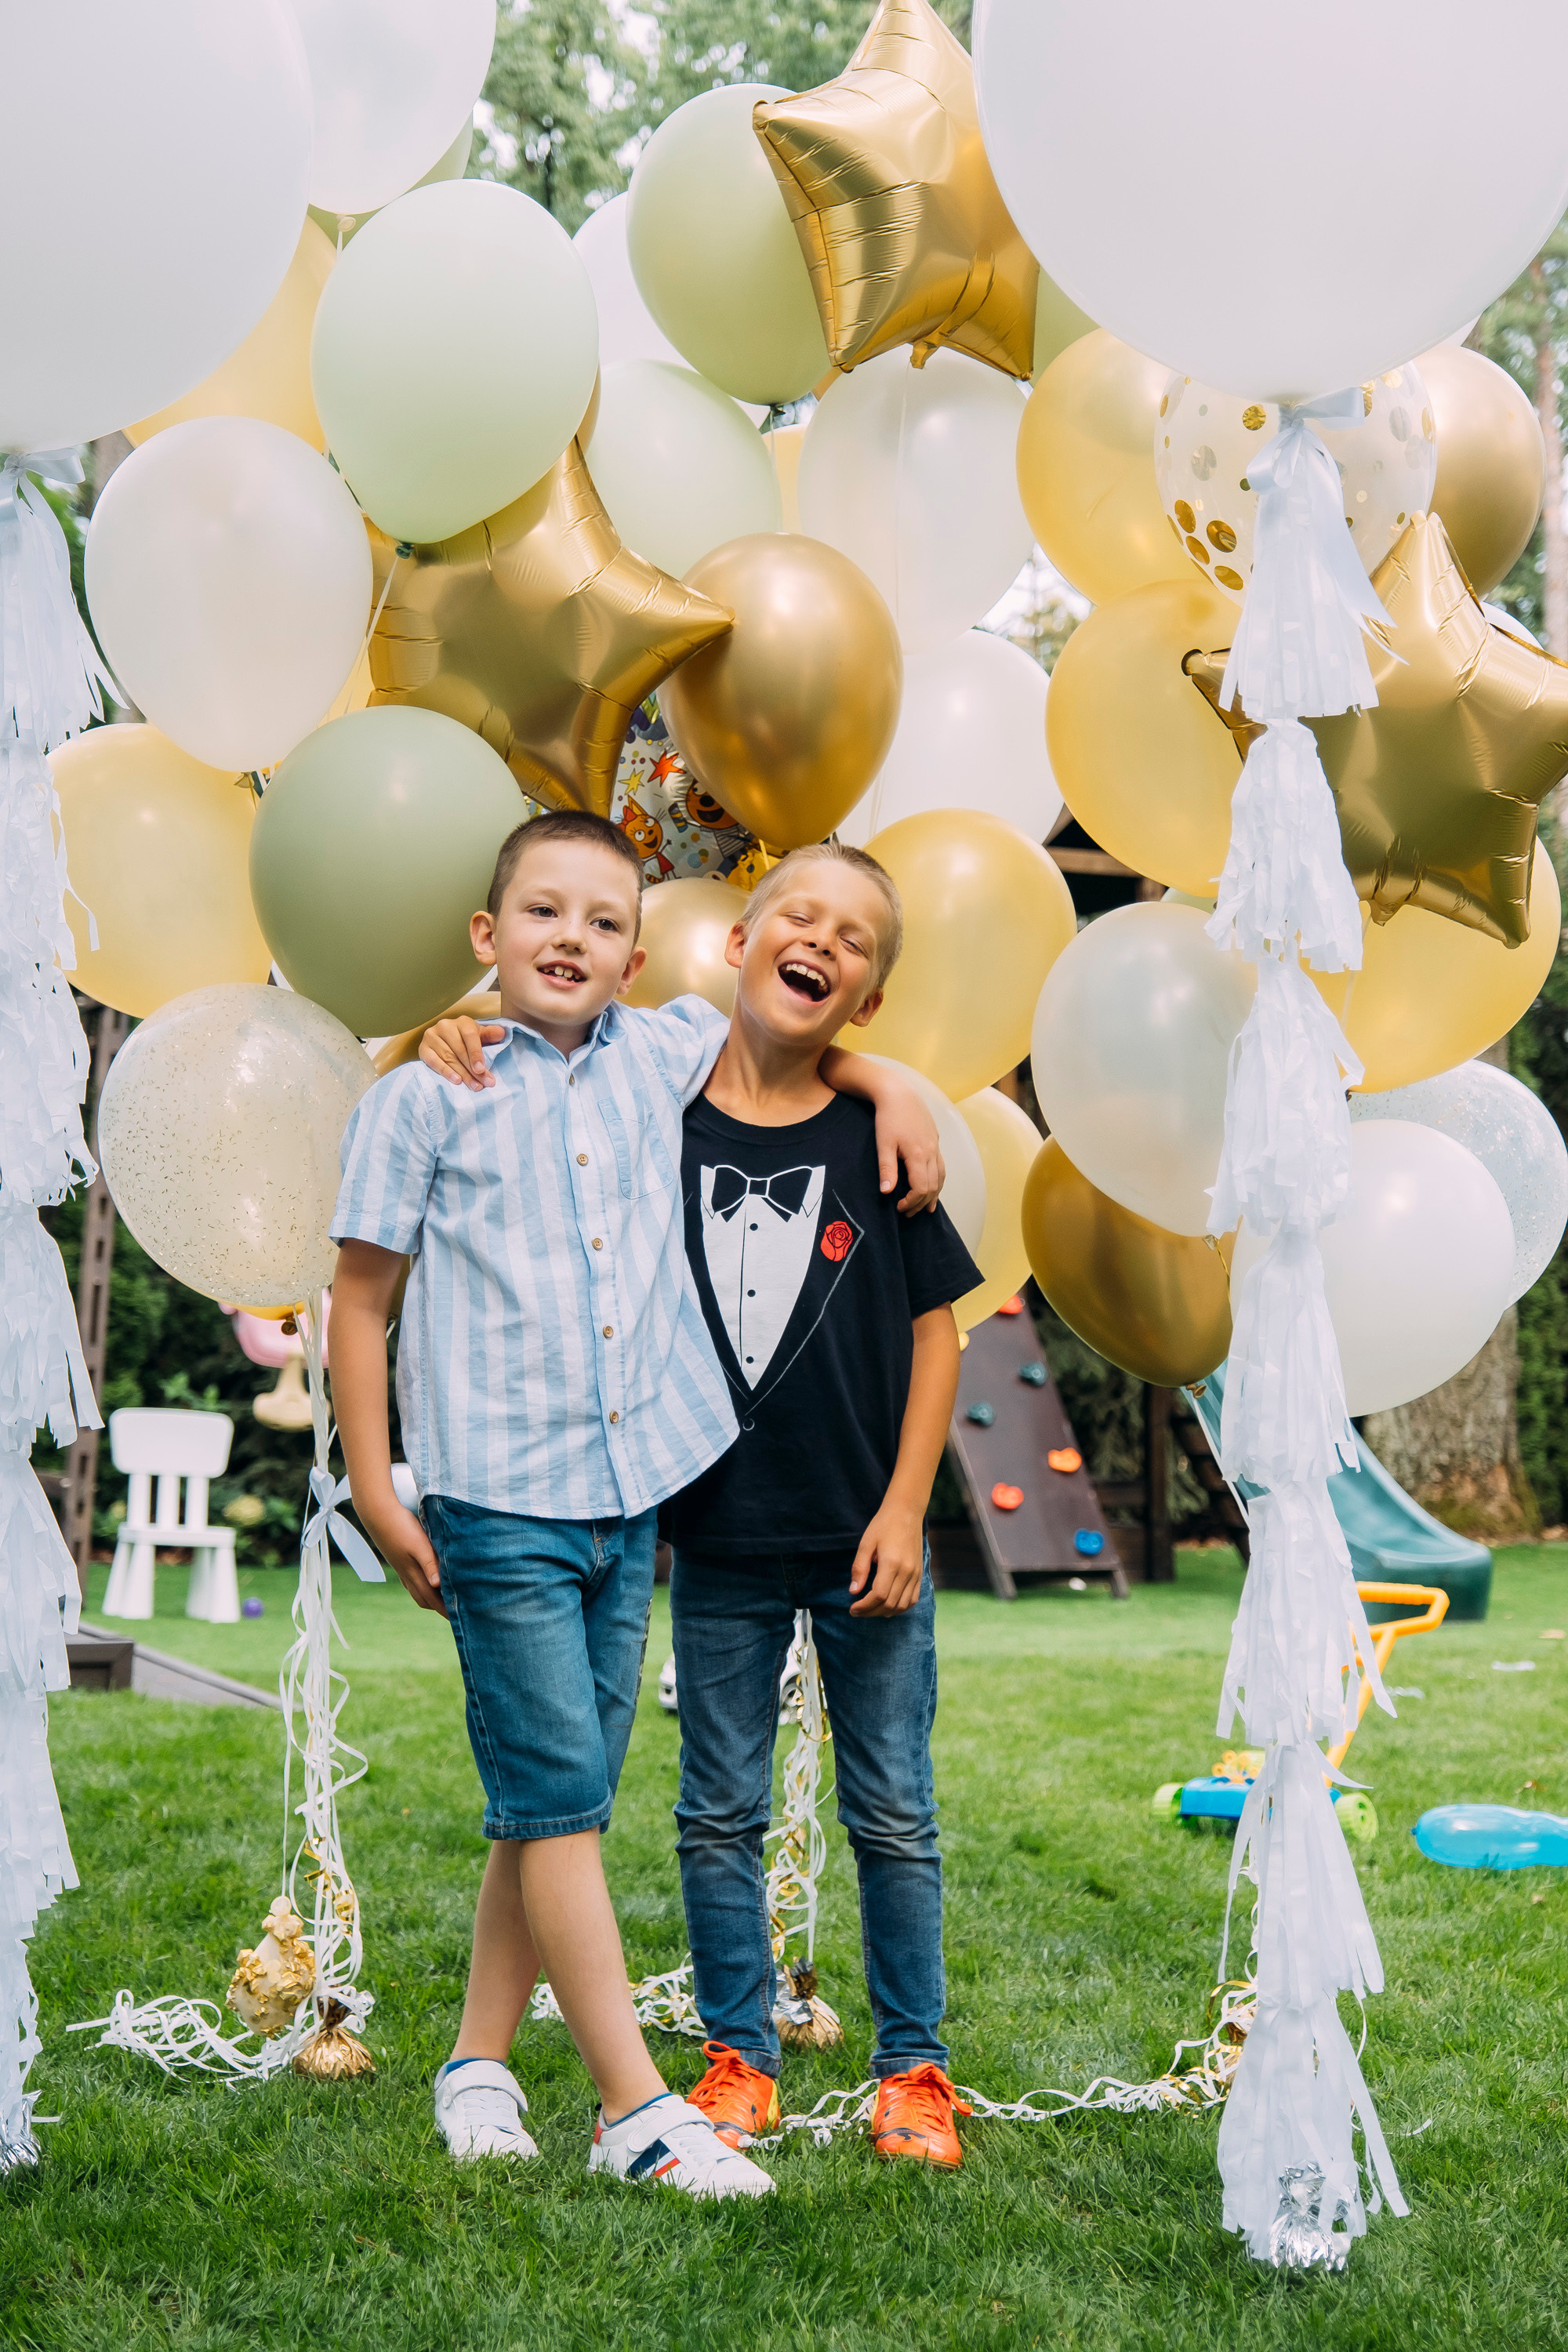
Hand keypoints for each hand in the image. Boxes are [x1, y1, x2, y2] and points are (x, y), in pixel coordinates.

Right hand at [357, 1492, 447, 1617]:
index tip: (459, 1619)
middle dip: (439, 1608)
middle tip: (455, 1611)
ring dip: (430, 1597)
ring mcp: (400, 1567)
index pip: (431, 1599)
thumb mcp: (419, 1544)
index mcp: (412, 1573)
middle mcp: (405, 1574)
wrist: (377, 1512)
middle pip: (424, 1599)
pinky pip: (411, 1580)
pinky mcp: (398, 1559)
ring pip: (417, 1590)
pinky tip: (428, 1578)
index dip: (444, 1611)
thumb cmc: (401, 1526)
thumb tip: (438, 1586)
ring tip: (445, 1597)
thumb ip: (429, 1564)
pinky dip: (422, 1585)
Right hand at [419, 1016, 504, 1090]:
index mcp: (462, 1022)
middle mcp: (445, 1026)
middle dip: (472, 1069)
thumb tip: (502, 1033)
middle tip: (483, 1084)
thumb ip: (490, 1035)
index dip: (476, 1053)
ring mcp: (432, 1036)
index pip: (469, 1036)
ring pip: (448, 1057)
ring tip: (473, 1086)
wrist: (445, 1042)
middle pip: (459, 1050)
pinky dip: (445, 1072)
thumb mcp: (480, 1036)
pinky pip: (434, 1061)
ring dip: (462, 1074)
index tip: (482, 1070)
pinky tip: (456, 1081)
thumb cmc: (467, 1041)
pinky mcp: (423, 1048)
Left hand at [848, 1501, 925, 1616]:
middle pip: (889, 1604)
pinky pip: (912, 1599)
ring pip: (902, 1606)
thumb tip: (853, 1591)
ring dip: (884, 1612)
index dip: (864, 1606)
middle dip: (871, 1612)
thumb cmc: (883, 1525)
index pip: (878, 1595)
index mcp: (892, 1563)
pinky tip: (887, 1605)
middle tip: (857, 1611)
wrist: (907, 1512)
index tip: (852, 1608)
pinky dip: (899, 1607)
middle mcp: (907, 1571)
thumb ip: (859, 1568)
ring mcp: (916, 1574)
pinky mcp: (920, 1574)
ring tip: (870, 1610)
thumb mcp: (866, 1543)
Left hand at [872, 1088, 943, 1214]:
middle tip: (908, 1213)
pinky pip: (941, 1166)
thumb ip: (887, 1169)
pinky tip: (932, 1185)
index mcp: (918, 1154)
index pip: (921, 1188)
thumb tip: (887, 1192)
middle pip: (933, 1186)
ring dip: (934, 1194)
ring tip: (926, 1208)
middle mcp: (931, 1152)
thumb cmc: (888, 1118)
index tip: (898, 1208)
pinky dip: (938, 1180)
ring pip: (941, 1176)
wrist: (899, 1093)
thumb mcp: (883, 1144)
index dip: (911, 1202)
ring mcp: (935, 1146)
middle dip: (921, 1203)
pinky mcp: (935, 1140)